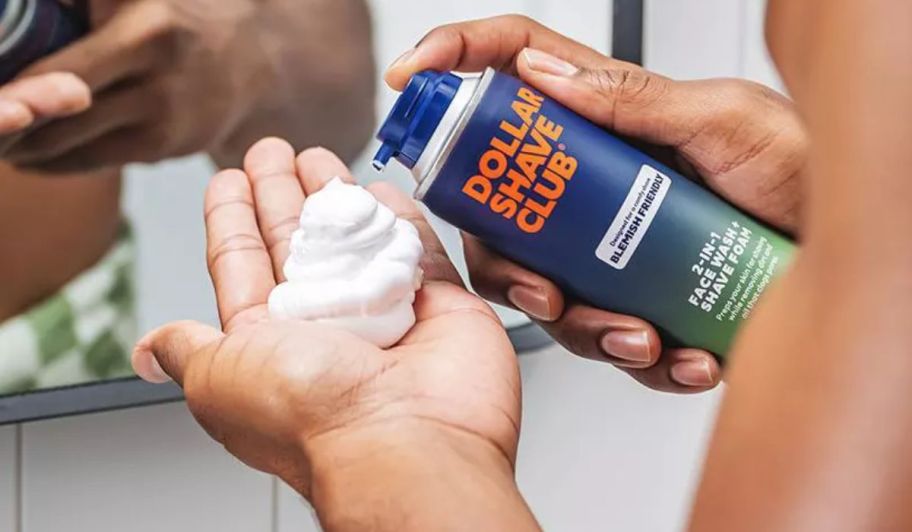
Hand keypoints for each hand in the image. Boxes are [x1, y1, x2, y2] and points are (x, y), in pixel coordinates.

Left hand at [5, 0, 373, 172]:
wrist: (249, 57)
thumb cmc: (169, 17)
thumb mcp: (129, 0)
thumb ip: (76, 7)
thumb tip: (12, 21)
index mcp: (146, 31)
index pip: (55, 72)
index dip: (12, 94)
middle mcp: (158, 75)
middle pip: (50, 112)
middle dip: (6, 119)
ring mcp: (164, 119)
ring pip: (63, 142)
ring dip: (19, 142)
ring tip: (3, 133)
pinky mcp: (164, 149)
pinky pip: (87, 160)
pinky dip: (49, 158)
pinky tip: (30, 149)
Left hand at [131, 140, 536, 528]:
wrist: (406, 440)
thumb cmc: (310, 413)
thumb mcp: (219, 378)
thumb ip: (188, 349)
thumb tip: (146, 352)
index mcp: (270, 341)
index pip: (241, 264)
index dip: (232, 219)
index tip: (228, 178)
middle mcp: (327, 327)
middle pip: (297, 243)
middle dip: (282, 193)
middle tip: (275, 150)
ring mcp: (386, 314)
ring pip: (355, 240)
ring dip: (336, 196)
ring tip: (323, 156)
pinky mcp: (441, 306)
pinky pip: (418, 249)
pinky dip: (402, 218)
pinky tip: (382, 188)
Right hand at [386, 16, 807, 392]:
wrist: (851, 251)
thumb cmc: (804, 175)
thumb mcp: (727, 121)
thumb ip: (634, 99)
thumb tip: (542, 70)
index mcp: (614, 123)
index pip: (518, 74)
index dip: (456, 63)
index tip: (412, 78)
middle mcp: (600, 187)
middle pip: (504, 209)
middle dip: (507, 260)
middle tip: (542, 285)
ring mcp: (614, 246)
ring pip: (547, 288)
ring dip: (582, 324)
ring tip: (639, 335)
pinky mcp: (642, 299)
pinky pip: (609, 339)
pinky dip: (640, 359)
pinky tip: (683, 355)